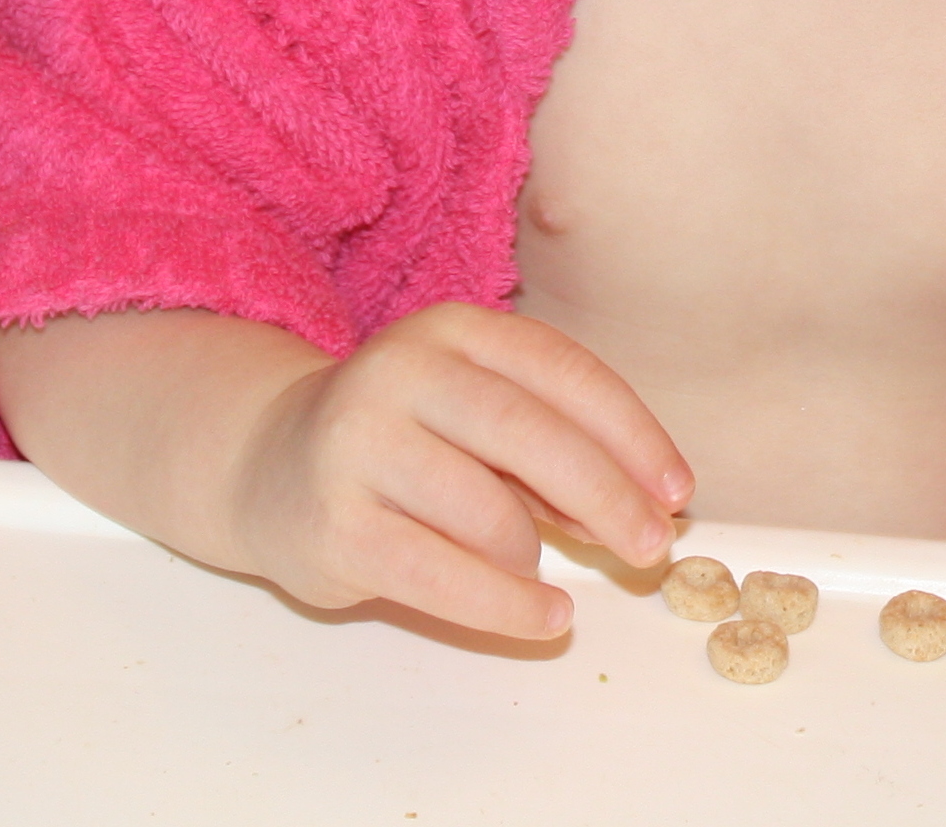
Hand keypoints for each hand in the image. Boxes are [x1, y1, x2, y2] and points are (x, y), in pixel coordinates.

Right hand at [220, 303, 690, 639]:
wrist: (267, 466)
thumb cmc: (405, 442)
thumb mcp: (475, 413)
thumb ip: (552, 444)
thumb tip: (648, 505)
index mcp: (451, 329)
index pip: (562, 370)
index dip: (631, 432)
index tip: (678, 490)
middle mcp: (400, 372)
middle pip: (529, 433)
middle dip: (608, 498)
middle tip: (653, 549)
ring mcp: (358, 444)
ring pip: (489, 512)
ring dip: (538, 554)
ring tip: (541, 568)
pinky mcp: (334, 523)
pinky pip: (444, 575)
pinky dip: (508, 605)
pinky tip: (546, 616)